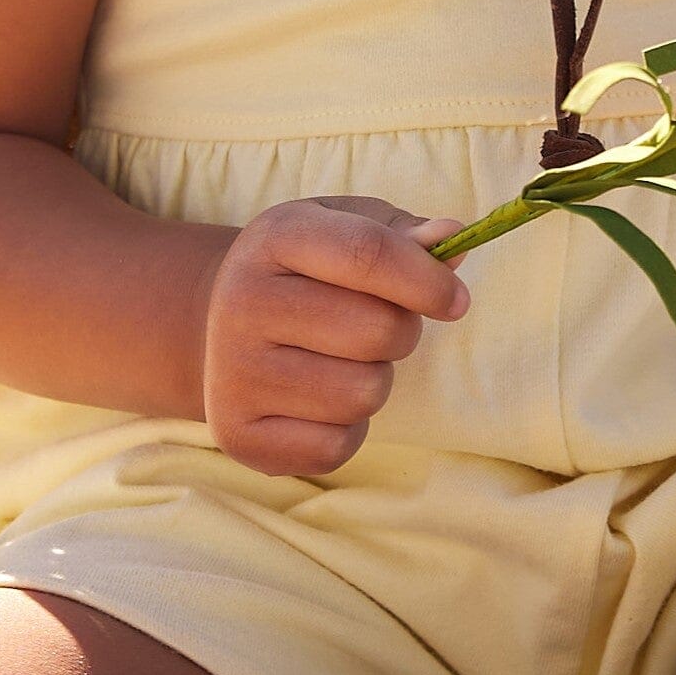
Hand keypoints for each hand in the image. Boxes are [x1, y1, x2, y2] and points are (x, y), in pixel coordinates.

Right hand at [200, 196, 468, 477]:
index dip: (427, 280)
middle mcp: (243, 302)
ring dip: (374, 381)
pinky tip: (318, 401)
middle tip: (376, 327)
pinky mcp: (239, 435)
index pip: (367, 254)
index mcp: (275, 237)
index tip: (456, 300)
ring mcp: (234, 373)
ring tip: (342, 361)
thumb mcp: (345, 228)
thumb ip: (403, 234)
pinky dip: (348, 430)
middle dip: (401, 332)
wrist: (219, 325)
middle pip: (376, 331)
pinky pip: (337, 446)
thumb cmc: (305, 272)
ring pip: (364, 394)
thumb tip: (452, 237)